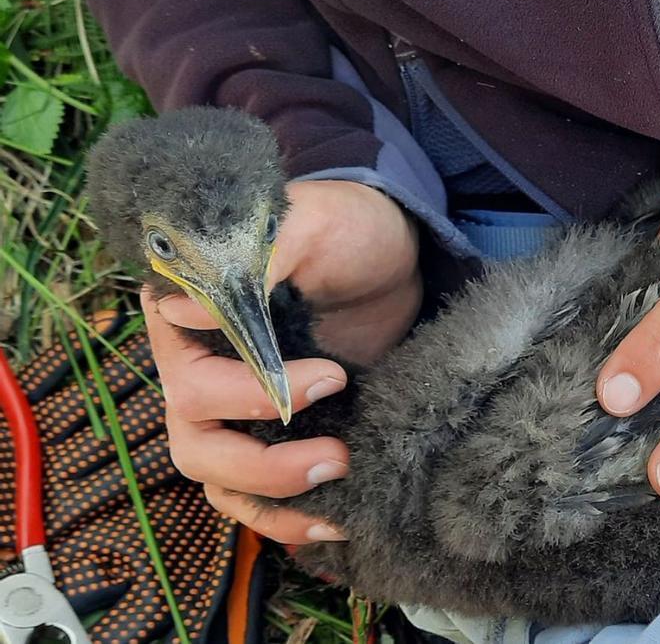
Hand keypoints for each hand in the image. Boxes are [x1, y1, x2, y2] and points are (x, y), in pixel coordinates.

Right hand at [144, 180, 421, 542]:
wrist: (392, 256)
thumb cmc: (344, 229)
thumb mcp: (313, 224)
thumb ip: (260, 256)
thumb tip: (180, 309)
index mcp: (189, 317)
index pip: (189, 376)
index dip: (248, 393)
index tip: (330, 377)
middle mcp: (198, 369)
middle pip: (196, 441)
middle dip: (262, 462)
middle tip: (336, 453)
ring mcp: (232, 409)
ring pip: (218, 479)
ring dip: (272, 500)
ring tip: (337, 495)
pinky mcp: (272, 434)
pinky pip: (253, 494)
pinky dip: (286, 516)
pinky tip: (335, 523)